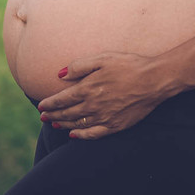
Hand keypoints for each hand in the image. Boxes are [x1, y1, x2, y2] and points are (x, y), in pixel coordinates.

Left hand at [35, 52, 169, 139]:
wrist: (154, 80)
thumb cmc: (128, 65)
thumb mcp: (102, 58)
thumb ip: (80, 66)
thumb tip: (60, 74)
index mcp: (88, 88)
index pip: (62, 99)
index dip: (49, 103)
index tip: (40, 106)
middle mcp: (93, 106)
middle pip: (67, 114)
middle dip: (52, 115)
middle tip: (43, 116)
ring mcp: (104, 118)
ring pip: (77, 125)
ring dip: (63, 125)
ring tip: (54, 124)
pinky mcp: (115, 125)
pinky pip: (93, 134)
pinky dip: (81, 136)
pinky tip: (74, 136)